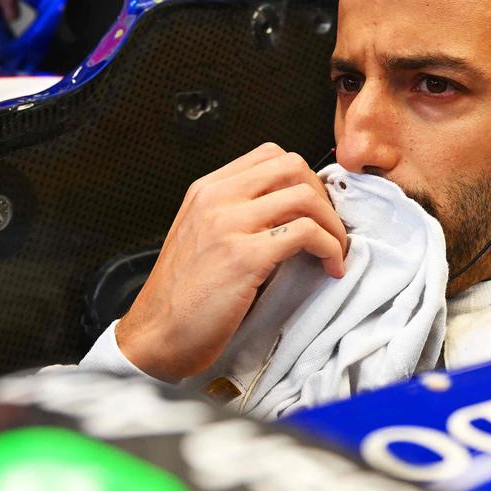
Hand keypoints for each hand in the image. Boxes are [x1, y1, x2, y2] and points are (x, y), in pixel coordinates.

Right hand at [116, 143, 347, 381]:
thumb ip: (235, 215)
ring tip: (334, 251)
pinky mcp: (244, 256)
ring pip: (305, 196)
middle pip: (291, 166)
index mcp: (206, 190)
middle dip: (322, 195)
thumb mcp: (201, 236)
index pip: (269, 156)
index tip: (313, 209)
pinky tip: (330, 268)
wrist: (156, 335)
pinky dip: (329, 248)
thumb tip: (290, 213)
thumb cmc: (183, 296)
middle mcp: (216, 198)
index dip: (302, 179)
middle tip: (329, 228)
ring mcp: (229, 224)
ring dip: (332, 224)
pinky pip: (306, 233)